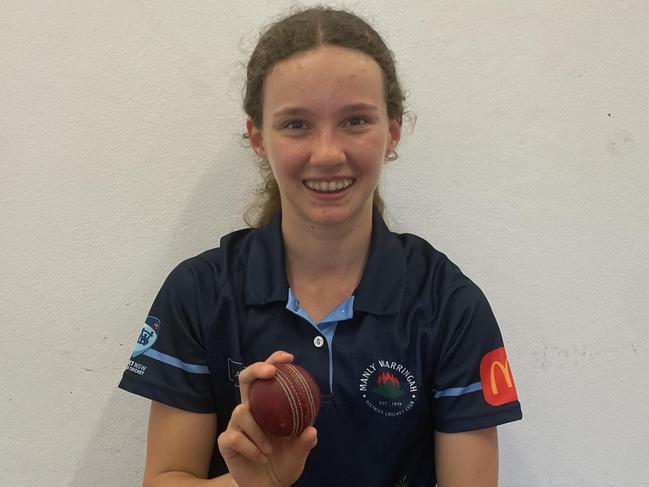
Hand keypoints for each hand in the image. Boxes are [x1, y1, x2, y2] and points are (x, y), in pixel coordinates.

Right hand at [217, 351, 317, 486]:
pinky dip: (250, 447)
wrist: (266, 486)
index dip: (274, 361)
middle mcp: (250, 410)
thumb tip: (312, 429)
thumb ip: (304, 442)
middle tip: (271, 372)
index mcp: (267, 407)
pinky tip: (260, 457)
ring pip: (241, 412)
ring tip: (269, 449)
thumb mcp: (298, 453)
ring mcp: (236, 424)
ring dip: (258, 431)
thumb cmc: (283, 462)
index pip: (267, 377)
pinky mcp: (226, 440)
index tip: (288, 358)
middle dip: (256, 369)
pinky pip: (235, 436)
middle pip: (245, 379)